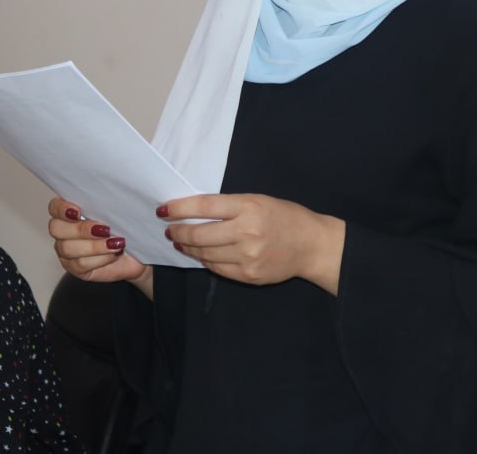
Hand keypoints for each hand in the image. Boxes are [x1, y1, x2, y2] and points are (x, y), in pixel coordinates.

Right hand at [47, 197, 152, 297]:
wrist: (138, 251)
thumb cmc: (126, 228)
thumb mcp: (119, 212)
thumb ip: (107, 204)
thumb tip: (111, 195)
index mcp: (71, 212)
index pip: (55, 206)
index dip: (62, 208)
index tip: (78, 210)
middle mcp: (64, 231)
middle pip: (56, 228)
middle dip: (80, 229)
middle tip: (104, 229)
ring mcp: (67, 251)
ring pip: (67, 248)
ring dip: (94, 246)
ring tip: (114, 243)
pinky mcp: (75, 268)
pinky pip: (79, 264)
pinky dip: (100, 258)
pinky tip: (114, 253)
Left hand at [158, 193, 344, 293]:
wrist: (312, 245)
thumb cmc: (286, 217)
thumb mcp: (259, 200)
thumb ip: (230, 205)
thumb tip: (194, 211)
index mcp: (249, 207)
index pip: (205, 206)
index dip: (180, 208)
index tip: (163, 209)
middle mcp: (247, 232)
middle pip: (199, 233)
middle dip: (178, 231)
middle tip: (169, 228)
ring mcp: (247, 257)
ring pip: (204, 253)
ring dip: (187, 247)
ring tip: (180, 241)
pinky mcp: (248, 275)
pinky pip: (217, 268)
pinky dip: (204, 260)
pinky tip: (200, 254)